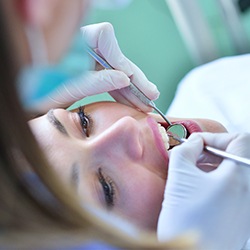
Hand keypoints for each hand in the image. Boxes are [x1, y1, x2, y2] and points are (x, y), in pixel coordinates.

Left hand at [43, 22, 158, 112]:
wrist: (24, 99)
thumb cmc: (35, 93)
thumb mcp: (64, 89)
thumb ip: (93, 81)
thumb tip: (123, 77)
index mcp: (70, 42)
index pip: (104, 36)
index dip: (119, 57)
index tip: (127, 79)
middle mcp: (81, 48)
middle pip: (116, 57)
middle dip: (134, 79)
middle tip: (150, 96)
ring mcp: (87, 59)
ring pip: (116, 70)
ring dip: (132, 89)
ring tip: (146, 103)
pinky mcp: (90, 71)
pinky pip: (110, 78)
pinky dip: (121, 91)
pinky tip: (133, 101)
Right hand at [157, 133, 249, 249]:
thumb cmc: (187, 221)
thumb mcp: (180, 176)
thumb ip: (186, 151)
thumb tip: (193, 142)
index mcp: (239, 178)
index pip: (239, 140)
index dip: (215, 137)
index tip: (196, 144)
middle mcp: (249, 191)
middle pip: (237, 155)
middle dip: (212, 151)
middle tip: (192, 156)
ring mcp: (246, 205)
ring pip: (234, 171)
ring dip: (213, 165)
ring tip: (191, 171)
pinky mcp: (240, 215)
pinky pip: (233, 187)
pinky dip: (216, 180)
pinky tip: (197, 187)